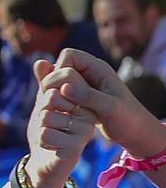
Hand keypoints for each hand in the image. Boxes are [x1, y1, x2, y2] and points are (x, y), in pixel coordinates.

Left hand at [24, 59, 96, 187]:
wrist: (45, 163)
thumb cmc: (48, 130)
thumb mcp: (44, 105)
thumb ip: (44, 84)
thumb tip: (40, 61)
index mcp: (84, 100)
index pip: (61, 81)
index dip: (46, 92)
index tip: (50, 106)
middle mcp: (89, 113)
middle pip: (51, 97)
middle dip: (42, 111)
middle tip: (51, 124)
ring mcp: (84, 130)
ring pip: (46, 116)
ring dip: (41, 127)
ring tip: (52, 136)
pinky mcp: (75, 147)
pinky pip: (45, 134)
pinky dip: (42, 141)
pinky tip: (52, 147)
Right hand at [40, 48, 165, 158]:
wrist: (134, 132)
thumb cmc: (127, 119)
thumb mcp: (110, 108)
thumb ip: (88, 96)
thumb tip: (64, 88)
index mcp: (98, 68)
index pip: (68, 55)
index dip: (59, 69)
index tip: (60, 89)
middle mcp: (89, 73)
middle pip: (59, 67)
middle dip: (52, 82)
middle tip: (54, 101)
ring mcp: (83, 85)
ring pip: (57, 81)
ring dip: (52, 93)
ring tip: (58, 108)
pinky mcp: (79, 97)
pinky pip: (60, 93)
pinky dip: (56, 101)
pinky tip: (60, 113)